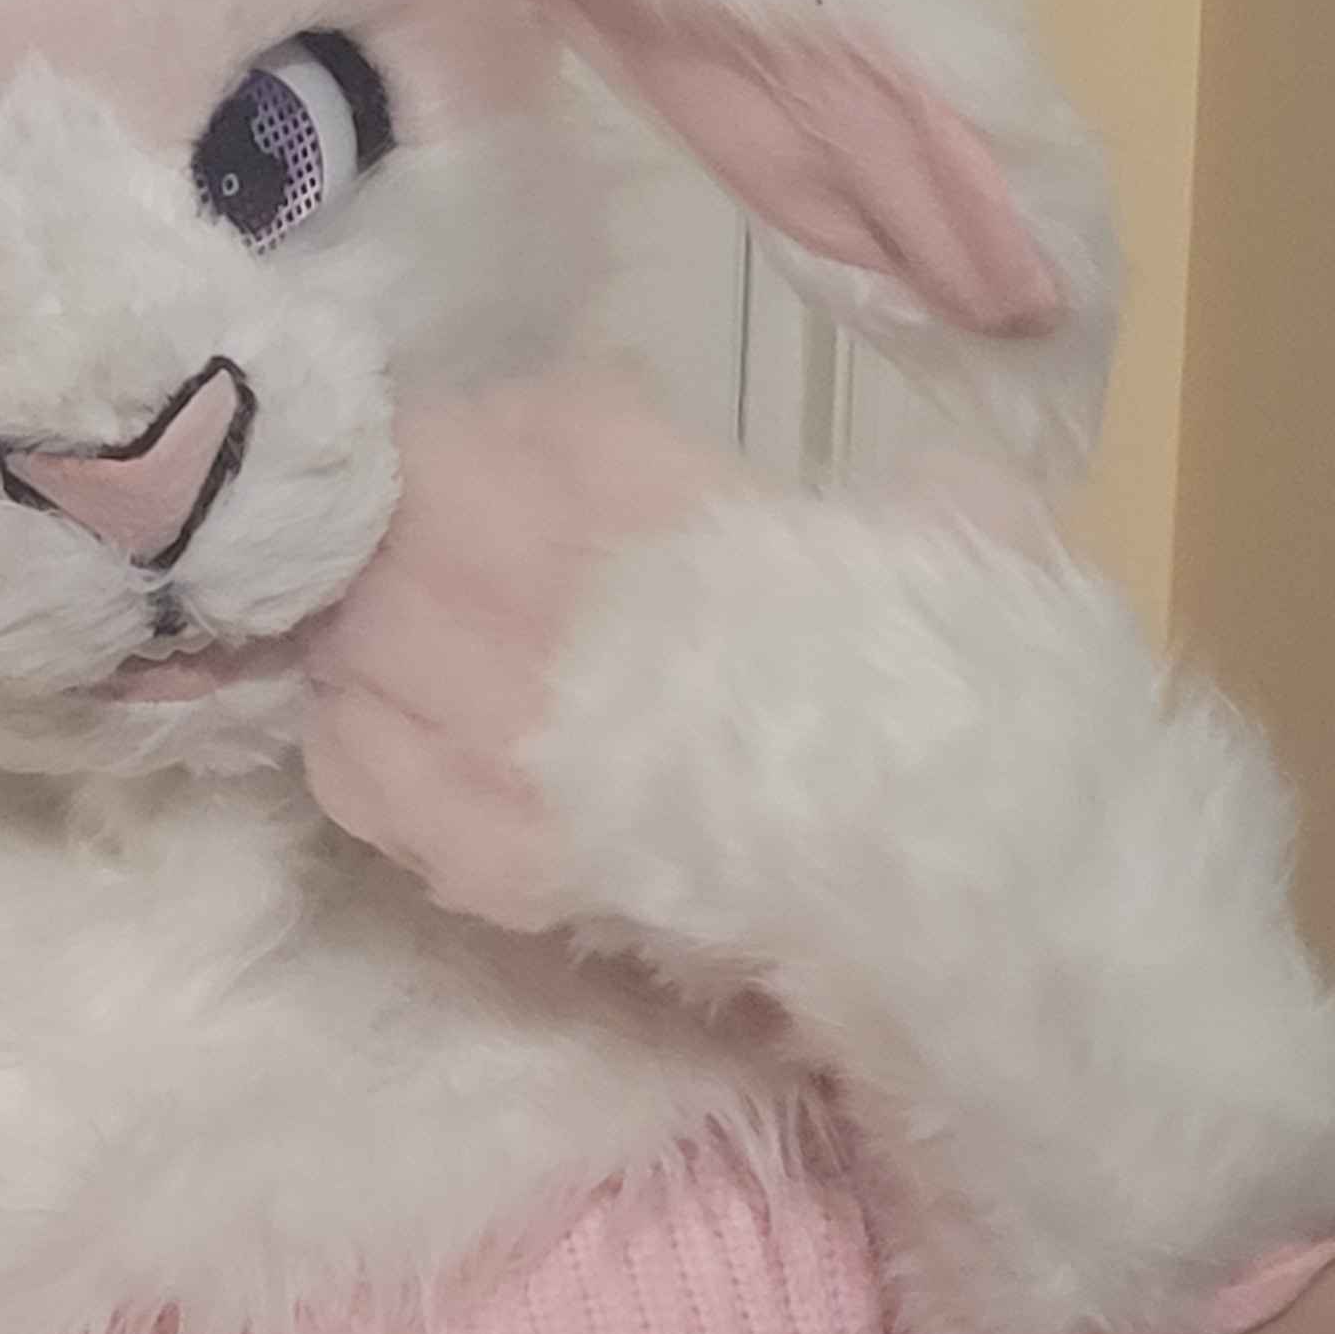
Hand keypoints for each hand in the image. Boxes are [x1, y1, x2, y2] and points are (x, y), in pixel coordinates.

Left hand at [308, 366, 1334, 1333]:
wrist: (981, 919)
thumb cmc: (989, 727)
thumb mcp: (973, 554)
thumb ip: (908, 505)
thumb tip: (898, 498)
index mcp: (657, 492)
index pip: (521, 414)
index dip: (517, 440)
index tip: (546, 471)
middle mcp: (545, 593)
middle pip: (397, 514)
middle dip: (409, 525)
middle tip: (450, 557)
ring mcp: (495, 730)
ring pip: (346, 638)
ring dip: (369, 636)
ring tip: (421, 655)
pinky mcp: (477, 854)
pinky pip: (351, 771)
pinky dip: (362, 748)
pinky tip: (412, 747)